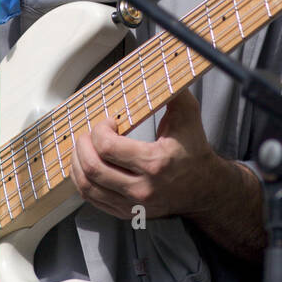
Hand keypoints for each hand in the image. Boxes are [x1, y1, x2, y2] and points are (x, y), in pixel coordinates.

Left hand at [69, 87, 229, 221]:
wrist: (204, 189)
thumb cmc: (193, 150)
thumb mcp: (188, 116)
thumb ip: (173, 91)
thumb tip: (160, 68)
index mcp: (156, 163)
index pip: (108, 148)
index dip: (99, 131)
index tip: (108, 122)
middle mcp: (143, 189)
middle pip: (93, 169)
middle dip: (82, 146)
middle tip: (88, 135)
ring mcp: (133, 205)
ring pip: (88, 187)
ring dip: (77, 164)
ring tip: (83, 149)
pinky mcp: (127, 213)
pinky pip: (92, 200)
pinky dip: (83, 181)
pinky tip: (87, 166)